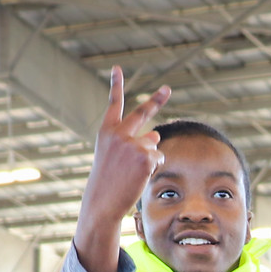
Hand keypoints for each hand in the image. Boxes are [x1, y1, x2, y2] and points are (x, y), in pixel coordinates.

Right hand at [73, 67, 171, 271]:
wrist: (103, 203)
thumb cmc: (108, 182)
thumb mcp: (116, 158)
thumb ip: (135, 142)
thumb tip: (156, 134)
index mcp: (106, 132)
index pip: (113, 104)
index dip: (116, 84)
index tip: (117, 68)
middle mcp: (119, 133)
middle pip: (142, 112)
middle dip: (156, 99)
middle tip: (167, 89)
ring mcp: (133, 144)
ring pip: (152, 144)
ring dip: (148, 159)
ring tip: (131, 173)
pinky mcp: (146, 156)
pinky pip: (158, 158)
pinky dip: (152, 169)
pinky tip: (138, 177)